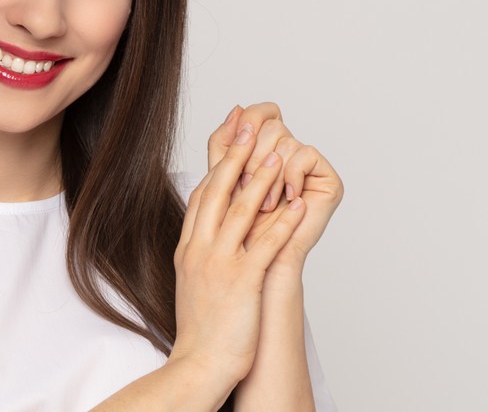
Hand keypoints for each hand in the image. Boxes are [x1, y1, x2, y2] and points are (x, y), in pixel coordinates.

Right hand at [170, 118, 308, 382]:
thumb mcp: (193, 280)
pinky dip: (283, 221)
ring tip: (278, 153)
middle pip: (217, 191)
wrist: (198, 363)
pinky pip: (265, 244)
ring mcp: (219, 263)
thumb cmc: (202, 329)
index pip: (202, 194)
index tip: (229, 136)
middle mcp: (199, 248)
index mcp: (189, 247)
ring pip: (240, 211)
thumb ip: (201, 252)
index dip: (218, 162)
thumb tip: (210, 233)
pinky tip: (298, 205)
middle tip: (249, 124)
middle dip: (235, 155)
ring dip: (261, 179)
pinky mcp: (241, 281)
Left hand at [207, 103, 343, 271]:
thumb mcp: (222, 180)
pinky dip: (291, 176)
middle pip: (268, 124)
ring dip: (268, 175)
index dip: (243, 126)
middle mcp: (290, 151)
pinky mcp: (328, 180)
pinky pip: (305, 155)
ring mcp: (310, 166)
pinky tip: (288, 198)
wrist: (259, 265)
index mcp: (265, 148)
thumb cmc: (238, 228)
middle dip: (251, 157)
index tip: (231, 149)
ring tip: (265, 203)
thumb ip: (223, 144)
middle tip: (245, 187)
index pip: (257, 115)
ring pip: (284, 140)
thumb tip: (236, 107)